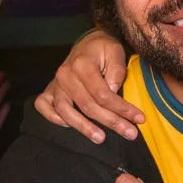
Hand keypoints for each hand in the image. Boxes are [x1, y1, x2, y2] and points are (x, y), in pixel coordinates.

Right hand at [33, 28, 143, 142]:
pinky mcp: (49, 89)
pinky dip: (53, 118)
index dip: (121, 109)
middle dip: (111, 122)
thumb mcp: (116, 52)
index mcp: (82, 64)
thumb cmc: (104, 50)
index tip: (139, 119)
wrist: (88, 43)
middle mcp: (65, 74)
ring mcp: (55, 83)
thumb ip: (117, 71)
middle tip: (130, 134)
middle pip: (87, 105)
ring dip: (83, 127)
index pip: (102, 94)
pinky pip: (43, 106)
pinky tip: (70, 126)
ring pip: (65, 110)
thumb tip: (113, 93)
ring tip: (101, 138)